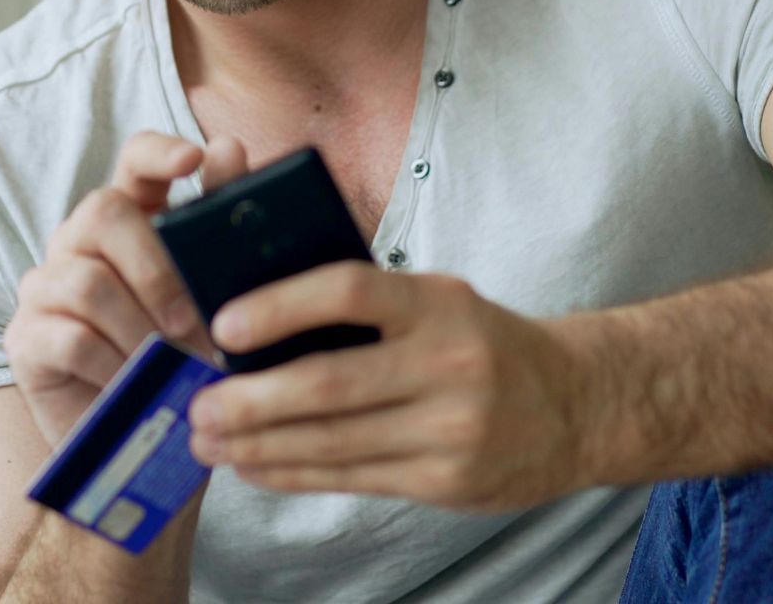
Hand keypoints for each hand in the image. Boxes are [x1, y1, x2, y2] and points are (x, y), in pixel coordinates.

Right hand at [5, 132, 250, 444]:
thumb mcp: (213, 301)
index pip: (133, 160)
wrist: (143, 452)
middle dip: (154, 265)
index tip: (193, 160)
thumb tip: (230, 149)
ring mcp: (46, 288)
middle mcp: (79, 243)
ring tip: (170, 368)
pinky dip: (112, 366)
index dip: (158, 151)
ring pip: (88, 281)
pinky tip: (135, 389)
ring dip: (139, 330)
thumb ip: (219, 230)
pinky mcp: (25, 339)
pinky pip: (68, 337)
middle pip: (102, 210)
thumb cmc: (183, 365)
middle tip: (189, 322)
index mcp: (131, 223)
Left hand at [186, 263, 591, 511]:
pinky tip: (252, 464)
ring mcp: (451, 429)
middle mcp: (449, 364)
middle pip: (329, 384)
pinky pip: (350, 479)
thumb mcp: (437, 300)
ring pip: (332, 442)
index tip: (223, 323)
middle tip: (197, 404)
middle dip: (250, 399)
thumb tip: (256, 309)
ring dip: (258, 444)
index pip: (351, 291)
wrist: (575, 405)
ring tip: (207, 439)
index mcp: (439, 302)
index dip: (281, 305)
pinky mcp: (445, 482)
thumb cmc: (479, 341)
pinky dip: (292, 472)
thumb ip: (365, 303)